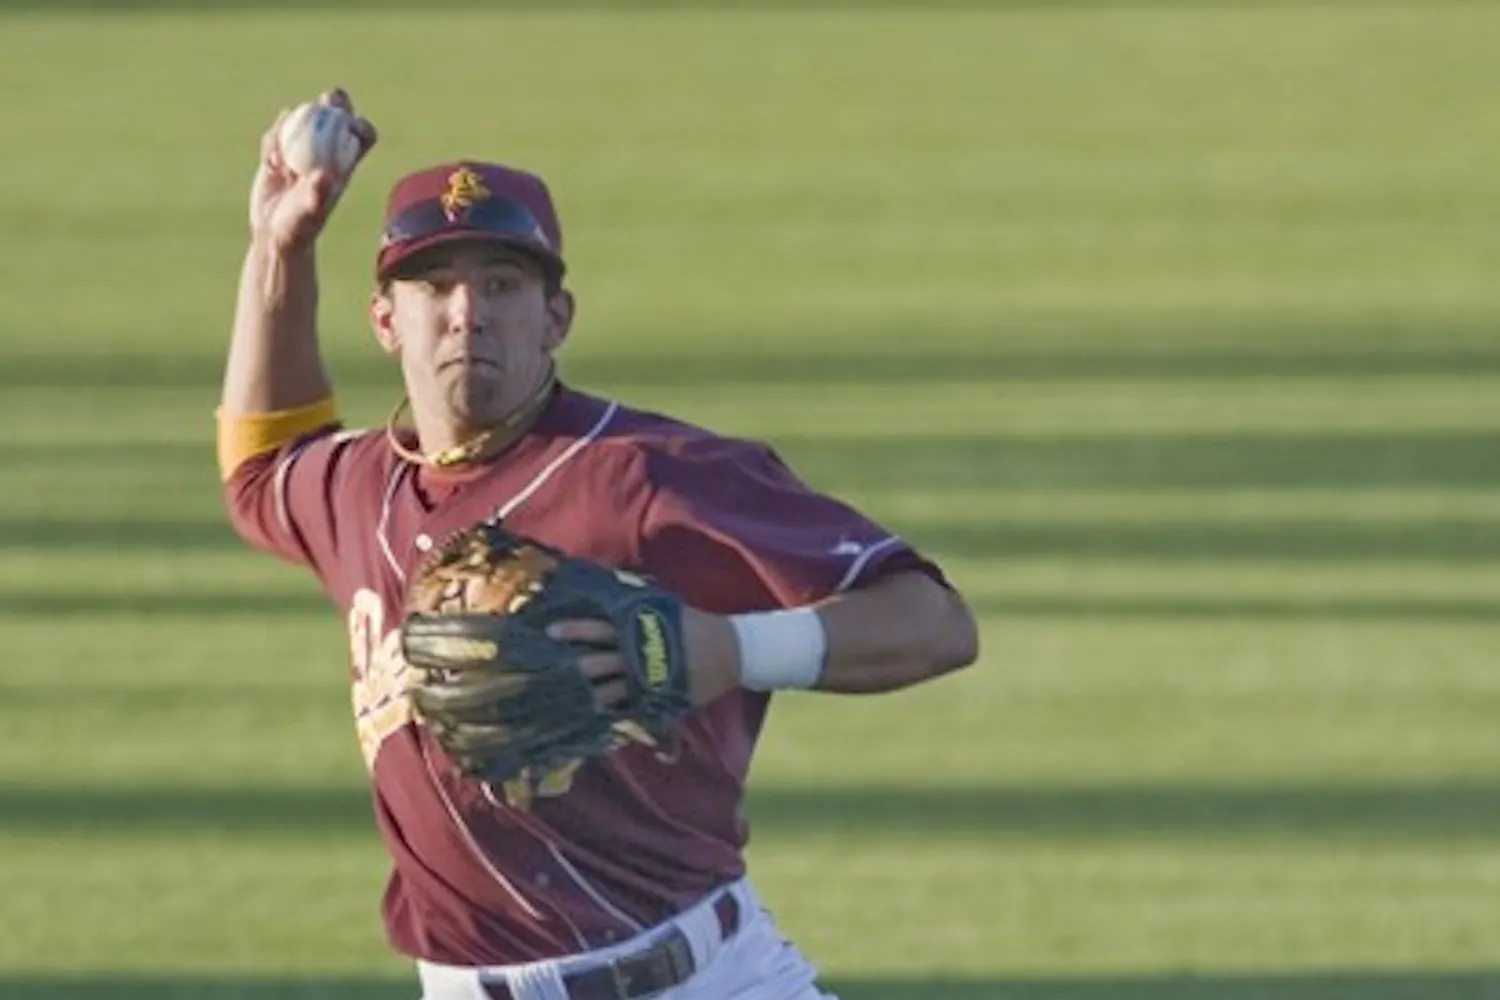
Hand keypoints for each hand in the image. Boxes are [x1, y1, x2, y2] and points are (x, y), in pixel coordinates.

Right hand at [249, 87, 377, 252]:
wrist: (275, 234)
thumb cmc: (300, 226)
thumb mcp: (310, 210)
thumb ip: (317, 194)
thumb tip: (324, 176)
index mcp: (343, 165)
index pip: (361, 137)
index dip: (360, 125)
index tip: (350, 122)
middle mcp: (324, 155)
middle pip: (336, 119)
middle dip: (336, 103)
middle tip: (328, 98)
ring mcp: (300, 153)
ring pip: (303, 121)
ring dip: (297, 118)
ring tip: (287, 136)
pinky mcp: (277, 156)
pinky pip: (275, 137)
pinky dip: (272, 141)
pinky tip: (271, 162)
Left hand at [547, 607, 740, 710]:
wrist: (732, 650)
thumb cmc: (696, 624)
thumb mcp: (665, 606)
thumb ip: (637, 601)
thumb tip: (612, 581)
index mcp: (638, 628)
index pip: (598, 628)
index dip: (574, 630)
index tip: (550, 632)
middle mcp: (638, 654)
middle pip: (599, 661)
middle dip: (574, 667)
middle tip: (550, 673)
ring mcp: (648, 679)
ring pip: (611, 690)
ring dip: (590, 695)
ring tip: (569, 702)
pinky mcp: (660, 698)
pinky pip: (632, 709)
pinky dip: (615, 712)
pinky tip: (599, 717)